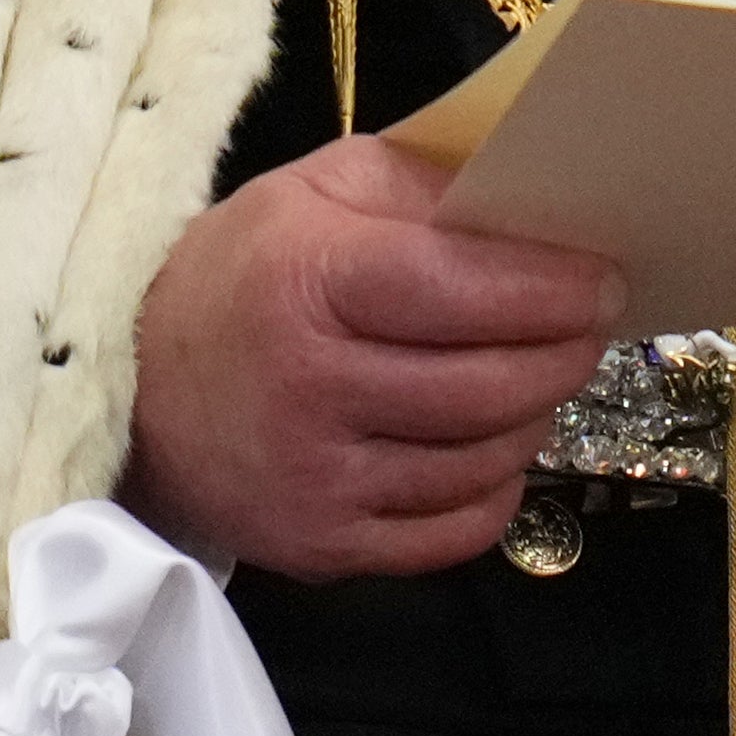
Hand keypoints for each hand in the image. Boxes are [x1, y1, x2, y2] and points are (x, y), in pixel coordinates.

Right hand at [124, 135, 624, 581]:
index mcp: (306, 282)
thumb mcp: (315, 191)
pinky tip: (493, 445)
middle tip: (588, 327)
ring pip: (482, 461)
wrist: (133, 389)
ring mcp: (315, 482)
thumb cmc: (243, 273)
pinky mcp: (323, 548)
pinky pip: (454, 533)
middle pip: (485, 385)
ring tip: (539, 378)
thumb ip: (421, 187)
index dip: (545, 288)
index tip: (602, 279)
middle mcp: (309, 390)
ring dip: (535, 416)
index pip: (455, 289)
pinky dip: (496, 487)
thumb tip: (532, 205)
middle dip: (562, 354)